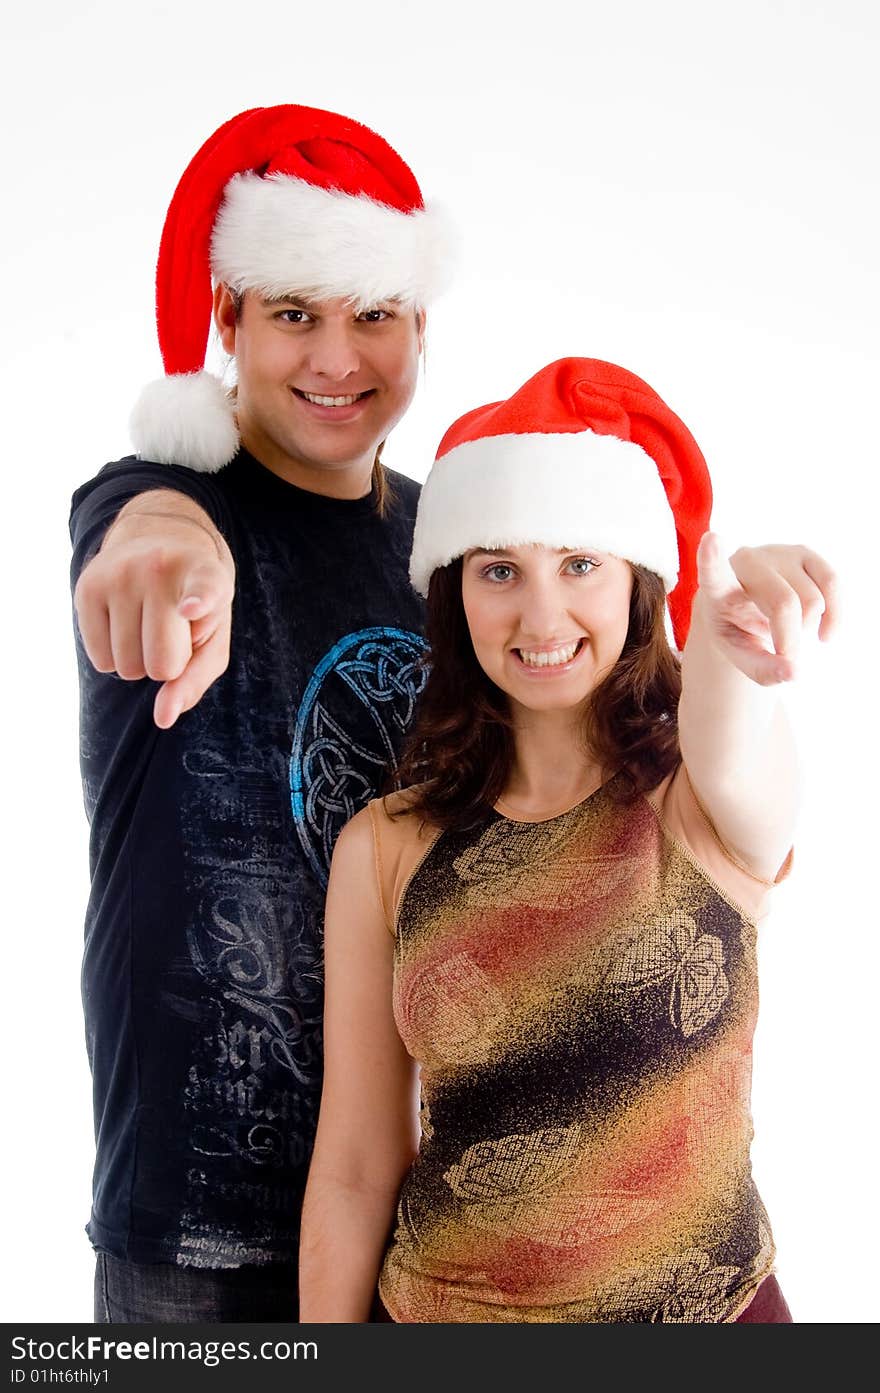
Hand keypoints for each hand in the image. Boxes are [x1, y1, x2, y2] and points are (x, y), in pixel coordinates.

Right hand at [74, 509, 235, 728]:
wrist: (159, 541)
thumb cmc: (195, 605)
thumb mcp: (212, 639)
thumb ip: (195, 681)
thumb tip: (163, 718)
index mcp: (207, 576)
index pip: (203, 592)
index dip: (199, 602)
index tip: (191, 607)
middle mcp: (161, 569)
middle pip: (160, 665)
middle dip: (168, 664)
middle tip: (172, 631)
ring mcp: (119, 574)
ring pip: (125, 668)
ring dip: (139, 660)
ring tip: (148, 622)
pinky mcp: (86, 587)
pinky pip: (100, 661)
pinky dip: (114, 656)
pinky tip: (125, 622)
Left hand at [695, 532, 837, 684]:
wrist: (747, 605)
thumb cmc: (739, 629)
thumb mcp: (741, 654)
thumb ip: (762, 670)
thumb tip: (793, 672)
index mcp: (718, 588)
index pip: (714, 572)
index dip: (713, 558)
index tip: (712, 539)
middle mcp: (746, 563)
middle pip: (785, 603)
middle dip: (792, 640)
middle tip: (786, 657)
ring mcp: (776, 553)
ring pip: (811, 600)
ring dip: (807, 627)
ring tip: (789, 630)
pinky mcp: (803, 553)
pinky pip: (832, 583)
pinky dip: (835, 615)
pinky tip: (826, 634)